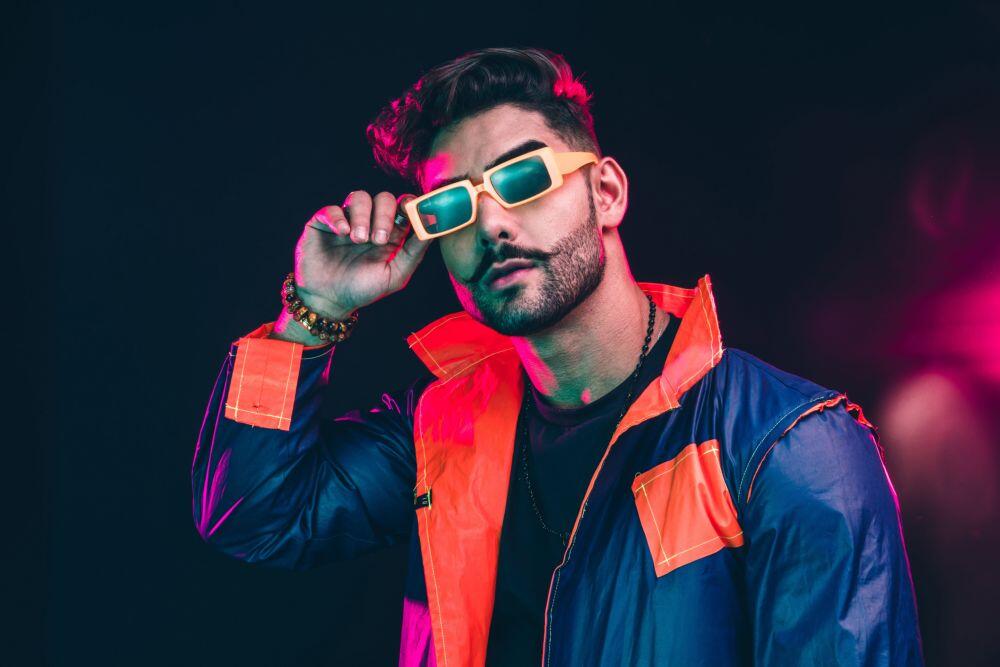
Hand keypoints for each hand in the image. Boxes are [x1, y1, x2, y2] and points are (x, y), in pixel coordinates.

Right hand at [291, 190, 431, 318]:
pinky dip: (338, 218)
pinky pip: (331, 209)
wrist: (329, 301)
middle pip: (383, 198)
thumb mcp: (396, 274)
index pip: (403, 205)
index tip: (409, 209)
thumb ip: (415, 251)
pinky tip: (342, 233)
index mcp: (391, 232)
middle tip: (379, 239)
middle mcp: (370, 222)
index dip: (408, 203)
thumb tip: (434, 227)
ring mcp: (347, 220)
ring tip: (359, 240)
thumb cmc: (364, 289)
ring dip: (362, 216)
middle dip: (384, 214)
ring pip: (359, 197)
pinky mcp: (323, 223)